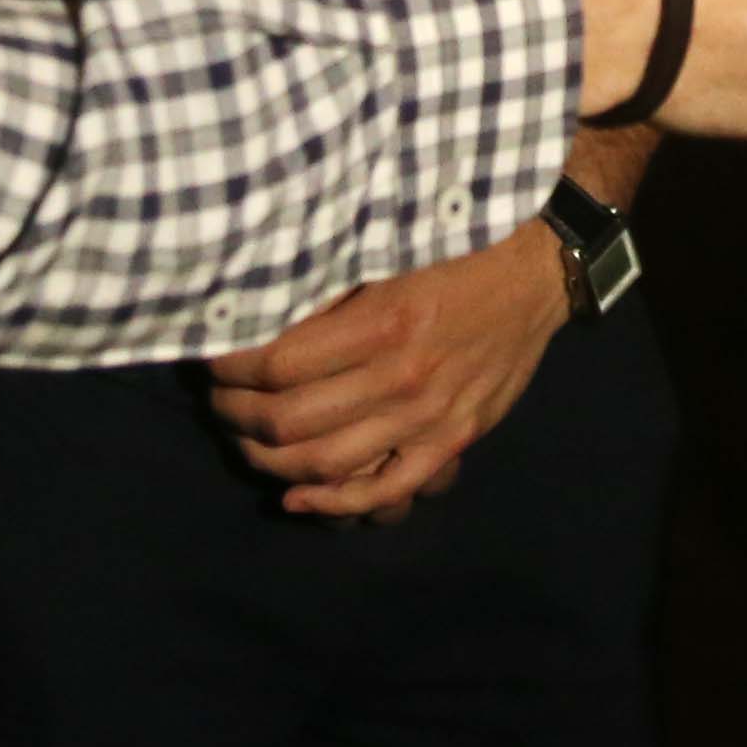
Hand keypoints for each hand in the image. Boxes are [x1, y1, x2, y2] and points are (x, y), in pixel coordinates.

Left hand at [204, 227, 573, 518]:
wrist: (538, 265)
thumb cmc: (457, 242)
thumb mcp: (391, 243)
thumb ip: (329, 277)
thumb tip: (255, 297)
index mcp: (382, 321)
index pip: (277, 364)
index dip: (229, 368)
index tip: (208, 358)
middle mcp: (402, 377)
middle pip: (290, 421)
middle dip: (236, 416)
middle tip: (216, 401)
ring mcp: (429, 417)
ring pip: (326, 464)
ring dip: (269, 460)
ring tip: (244, 440)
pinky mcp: (451, 439)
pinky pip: (385, 489)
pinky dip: (334, 504)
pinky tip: (296, 499)